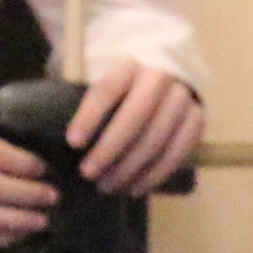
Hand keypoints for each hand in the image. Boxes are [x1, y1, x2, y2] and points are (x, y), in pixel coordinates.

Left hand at [69, 57, 204, 194]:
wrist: (166, 77)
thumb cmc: (120, 88)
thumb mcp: (100, 81)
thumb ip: (81, 98)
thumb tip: (54, 129)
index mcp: (129, 63)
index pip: (107, 88)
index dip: (89, 116)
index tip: (73, 143)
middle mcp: (159, 76)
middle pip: (136, 115)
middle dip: (110, 149)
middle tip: (88, 174)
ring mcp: (182, 97)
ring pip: (158, 137)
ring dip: (131, 168)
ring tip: (108, 187)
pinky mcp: (198, 119)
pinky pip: (179, 151)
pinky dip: (157, 174)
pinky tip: (136, 188)